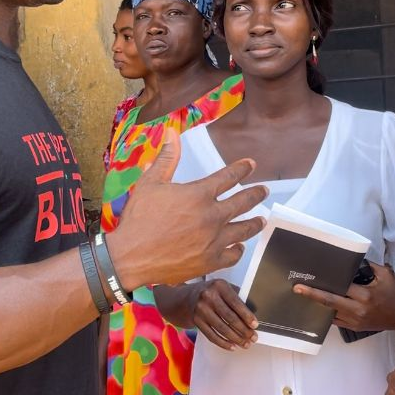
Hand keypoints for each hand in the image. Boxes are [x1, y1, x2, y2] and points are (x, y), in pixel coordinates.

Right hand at [108, 128, 266, 288]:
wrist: (130, 257)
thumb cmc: (138, 219)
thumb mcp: (149, 183)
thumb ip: (166, 158)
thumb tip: (171, 132)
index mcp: (199, 194)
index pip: (229, 177)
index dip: (242, 169)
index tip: (251, 165)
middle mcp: (212, 216)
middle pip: (243, 202)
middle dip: (256, 194)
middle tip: (264, 190)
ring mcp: (213, 241)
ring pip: (244, 229)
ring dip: (255, 222)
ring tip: (261, 220)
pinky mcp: (210, 262)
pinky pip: (233, 255)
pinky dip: (239, 249)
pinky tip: (239, 246)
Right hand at [190, 280, 257, 350]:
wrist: (188, 297)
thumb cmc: (212, 293)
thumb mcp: (224, 288)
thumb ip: (237, 297)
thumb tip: (254, 313)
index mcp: (219, 285)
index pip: (235, 302)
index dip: (246, 315)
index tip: (255, 325)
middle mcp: (208, 296)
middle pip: (229, 317)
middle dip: (243, 330)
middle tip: (253, 337)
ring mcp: (200, 309)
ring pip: (221, 328)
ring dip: (235, 338)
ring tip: (245, 344)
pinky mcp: (196, 321)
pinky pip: (211, 335)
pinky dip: (223, 343)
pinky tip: (232, 346)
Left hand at [292, 262, 394, 331]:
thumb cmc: (394, 292)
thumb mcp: (385, 274)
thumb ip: (368, 266)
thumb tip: (351, 258)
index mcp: (365, 295)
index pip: (341, 287)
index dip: (325, 283)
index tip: (311, 278)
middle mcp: (358, 309)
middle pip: (330, 302)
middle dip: (313, 295)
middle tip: (297, 289)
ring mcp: (355, 320)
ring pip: (330, 312)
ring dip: (316, 305)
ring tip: (302, 297)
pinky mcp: (353, 327)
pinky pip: (335, 321)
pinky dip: (325, 314)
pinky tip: (315, 307)